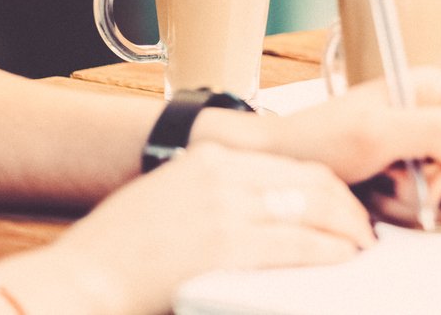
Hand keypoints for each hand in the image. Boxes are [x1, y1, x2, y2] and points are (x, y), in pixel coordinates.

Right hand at [0, 143, 373, 314]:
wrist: (78, 280)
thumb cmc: (118, 254)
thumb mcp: (170, 201)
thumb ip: (218, 198)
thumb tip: (270, 213)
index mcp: (209, 159)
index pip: (291, 165)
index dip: (329, 188)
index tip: (344, 208)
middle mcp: (222, 173)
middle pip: (310, 182)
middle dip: (345, 208)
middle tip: (362, 232)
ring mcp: (225, 208)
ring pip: (312, 210)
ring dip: (345, 231)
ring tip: (359, 249)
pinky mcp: (226, 245)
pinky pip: (296, 245)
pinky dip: (327, 252)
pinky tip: (340, 260)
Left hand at [256, 69, 440, 226]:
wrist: (282, 161)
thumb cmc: (319, 138)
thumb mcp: (376, 132)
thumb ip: (435, 132)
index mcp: (438, 90)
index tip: (420, 170)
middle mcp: (438, 115)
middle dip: (431, 186)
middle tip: (390, 179)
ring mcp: (426, 147)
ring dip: (413, 200)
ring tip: (378, 186)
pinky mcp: (413, 173)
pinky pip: (430, 205)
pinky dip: (403, 208)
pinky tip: (378, 196)